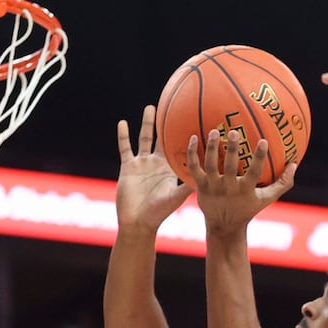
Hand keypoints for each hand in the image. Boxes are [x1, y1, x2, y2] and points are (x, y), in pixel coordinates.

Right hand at [116, 105, 190, 231]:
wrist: (137, 222)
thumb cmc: (159, 213)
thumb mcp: (176, 197)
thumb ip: (187, 185)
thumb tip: (205, 176)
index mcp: (171, 169)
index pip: (180, 149)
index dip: (187, 137)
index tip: (196, 121)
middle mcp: (158, 164)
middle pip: (164, 138)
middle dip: (168, 124)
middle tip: (175, 106)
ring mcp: (142, 164)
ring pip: (145, 138)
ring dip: (148, 123)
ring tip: (151, 107)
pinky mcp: (128, 166)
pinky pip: (125, 148)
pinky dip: (123, 135)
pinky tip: (123, 122)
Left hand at [186, 130, 295, 236]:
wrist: (223, 226)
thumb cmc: (247, 209)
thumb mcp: (266, 199)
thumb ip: (282, 183)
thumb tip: (295, 164)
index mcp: (245, 190)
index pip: (254, 172)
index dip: (259, 157)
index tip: (263, 141)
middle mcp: (228, 188)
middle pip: (229, 167)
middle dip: (231, 149)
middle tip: (233, 131)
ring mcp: (212, 187)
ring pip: (210, 165)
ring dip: (210, 148)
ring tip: (212, 131)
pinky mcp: (199, 186)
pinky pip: (194, 168)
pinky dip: (192, 153)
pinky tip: (192, 137)